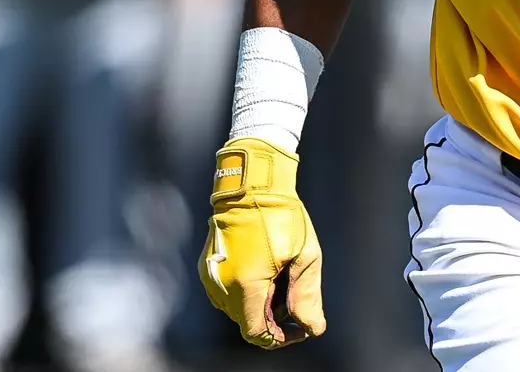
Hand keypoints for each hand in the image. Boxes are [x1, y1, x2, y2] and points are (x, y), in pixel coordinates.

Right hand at [198, 137, 325, 347]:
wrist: (251, 183)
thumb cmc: (281, 215)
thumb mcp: (305, 255)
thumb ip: (306, 296)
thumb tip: (312, 327)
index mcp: (244, 286)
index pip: (257, 333)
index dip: (281, 337)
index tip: (301, 325)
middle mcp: (220, 287)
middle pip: (248, 322)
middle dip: (275, 318)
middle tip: (296, 294)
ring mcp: (210, 277)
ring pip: (238, 308)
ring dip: (261, 304)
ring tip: (283, 277)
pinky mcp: (207, 268)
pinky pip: (228, 293)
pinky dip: (248, 291)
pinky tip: (266, 270)